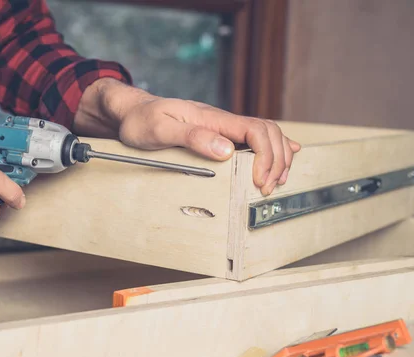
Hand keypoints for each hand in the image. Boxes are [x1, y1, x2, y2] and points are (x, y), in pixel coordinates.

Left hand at [74, 79, 300, 195]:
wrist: (131, 113)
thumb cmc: (142, 120)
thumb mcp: (161, 128)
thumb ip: (193, 136)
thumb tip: (225, 149)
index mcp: (212, 118)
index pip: (255, 130)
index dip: (265, 155)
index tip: (259, 179)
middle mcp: (222, 121)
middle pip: (267, 132)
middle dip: (275, 160)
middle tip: (268, 187)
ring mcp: (222, 127)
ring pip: (265, 135)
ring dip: (277, 156)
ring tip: (278, 179)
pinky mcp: (218, 135)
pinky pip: (253, 139)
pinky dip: (272, 149)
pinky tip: (282, 157)